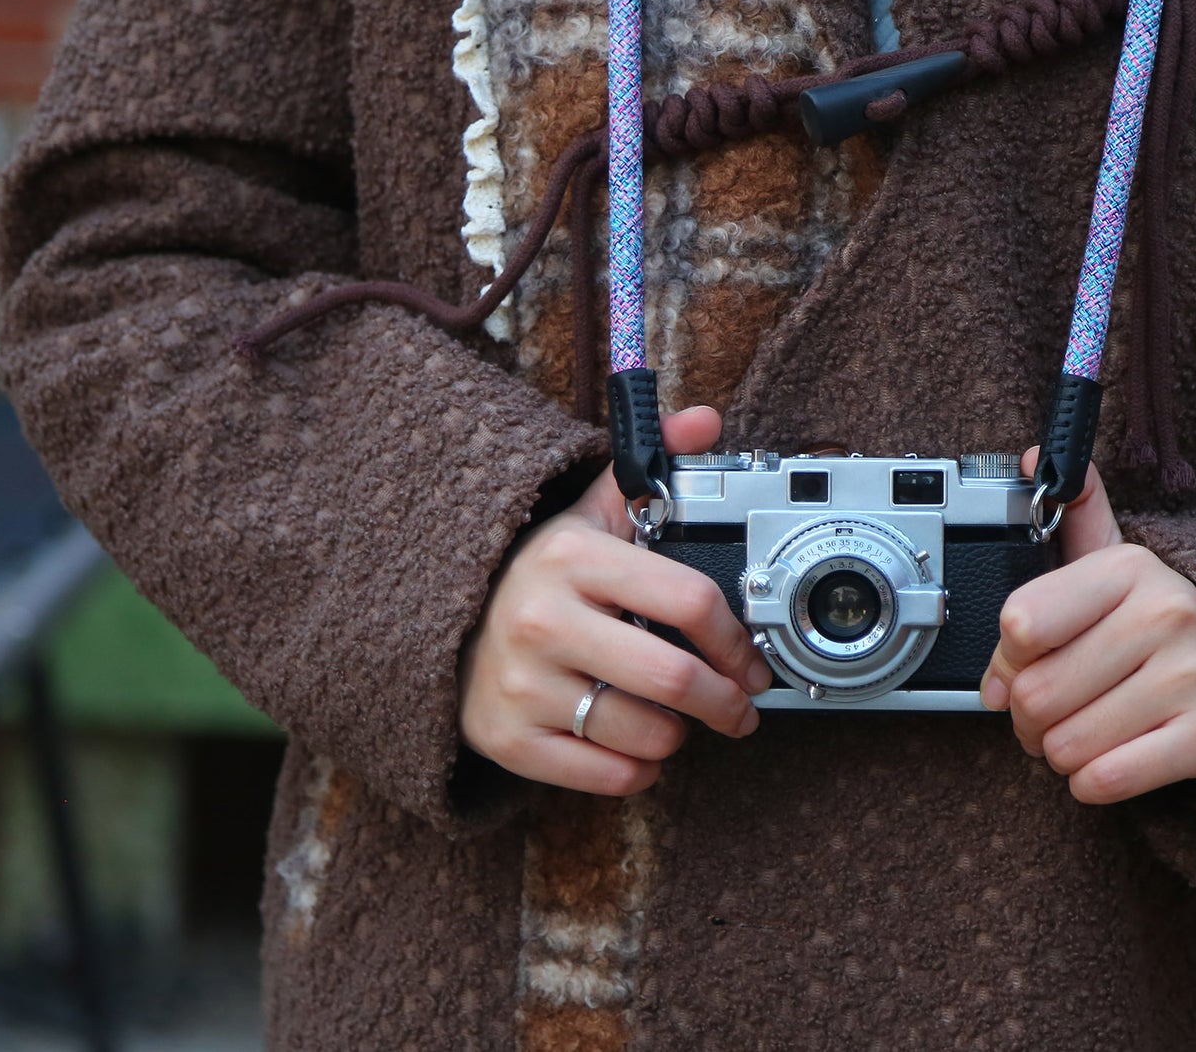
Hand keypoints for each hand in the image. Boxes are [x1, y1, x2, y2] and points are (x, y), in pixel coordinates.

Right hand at [459, 406, 771, 795]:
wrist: (442, 626)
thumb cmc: (540, 575)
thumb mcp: (588, 513)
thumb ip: (651, 468)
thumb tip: (704, 420)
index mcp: (572, 557)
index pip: (689, 600)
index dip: (737, 638)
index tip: (752, 659)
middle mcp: (542, 621)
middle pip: (675, 679)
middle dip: (726, 702)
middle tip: (740, 709)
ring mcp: (521, 685)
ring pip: (647, 734)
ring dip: (680, 735)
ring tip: (676, 718)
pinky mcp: (507, 739)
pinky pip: (608, 776)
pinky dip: (640, 769)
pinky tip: (637, 744)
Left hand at [979, 452, 1195, 802]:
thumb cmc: (1169, 635)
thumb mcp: (1124, 570)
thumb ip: (1076, 520)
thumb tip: (1032, 457)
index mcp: (1130, 568)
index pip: (1019, 624)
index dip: (1007, 661)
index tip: (1024, 665)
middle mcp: (1165, 613)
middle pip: (1035, 696)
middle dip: (1028, 721)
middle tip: (1050, 717)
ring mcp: (1193, 676)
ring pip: (1065, 745)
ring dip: (1061, 755)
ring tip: (1089, 734)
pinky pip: (1106, 779)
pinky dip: (1094, 782)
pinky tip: (1116, 760)